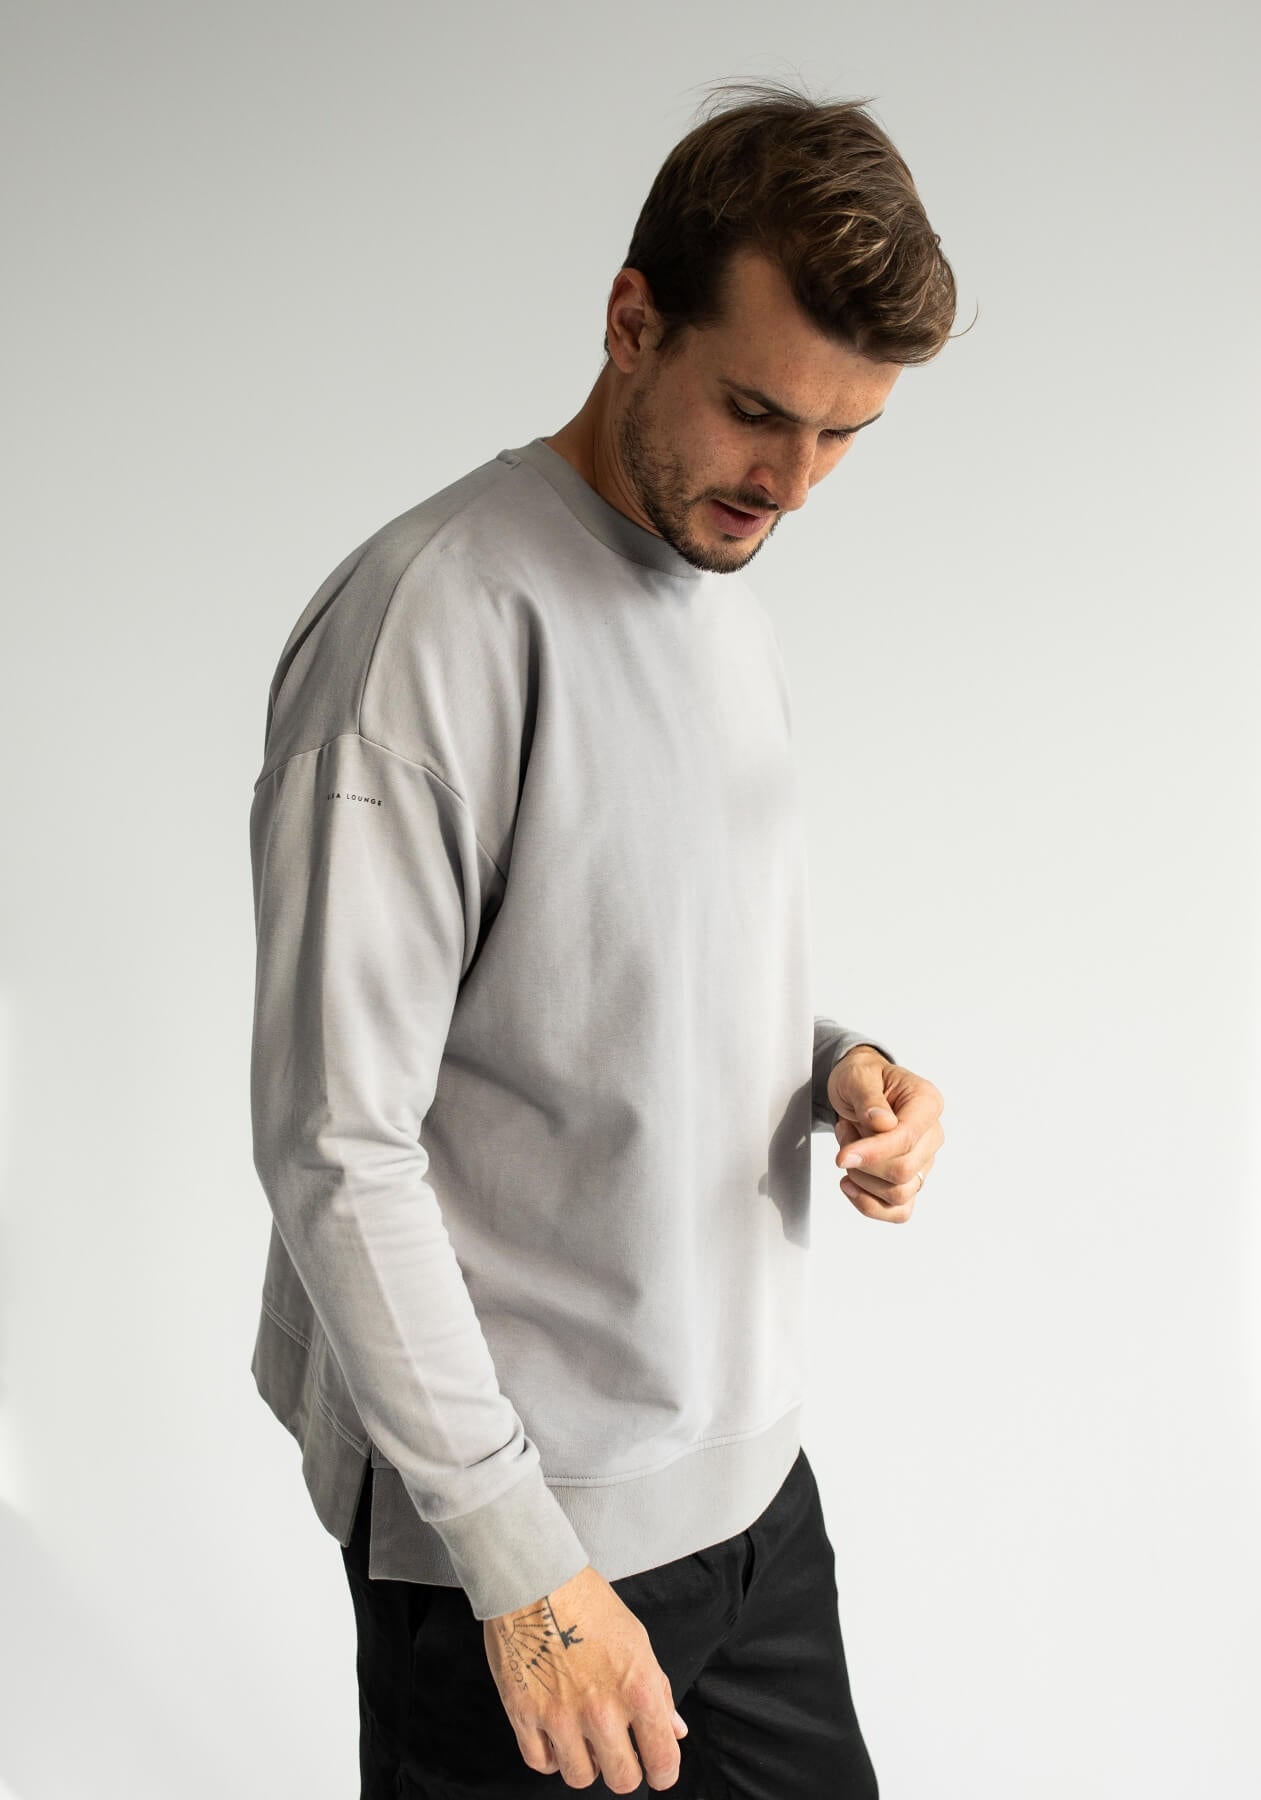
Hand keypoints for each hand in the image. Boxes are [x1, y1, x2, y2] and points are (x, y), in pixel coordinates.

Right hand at [483, 1563, 688, 1791]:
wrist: (535, 1580)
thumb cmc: (588, 1603)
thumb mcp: (636, 1639)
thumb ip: (657, 1690)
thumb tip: (674, 1729)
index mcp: (637, 1690)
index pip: (663, 1761)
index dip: (664, 1772)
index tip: (657, 1768)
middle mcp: (602, 1711)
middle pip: (622, 1780)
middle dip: (624, 1770)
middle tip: (619, 1753)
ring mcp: (560, 1717)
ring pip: (580, 1777)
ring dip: (585, 1763)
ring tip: (583, 1738)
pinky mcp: (524, 1715)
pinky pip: (541, 1763)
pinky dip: (550, 1756)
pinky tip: (555, 1735)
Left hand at [827, 1046, 943, 1223]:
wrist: (858, 1088)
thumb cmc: (862, 1078)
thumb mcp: (858, 1075)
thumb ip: (869, 1098)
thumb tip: (883, 1124)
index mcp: (927, 1103)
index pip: (906, 1139)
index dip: (873, 1152)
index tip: (842, 1156)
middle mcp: (931, 1135)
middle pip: (903, 1172)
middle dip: (863, 1162)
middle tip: (845, 1134)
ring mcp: (924, 1162)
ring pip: (899, 1195)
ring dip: (862, 1179)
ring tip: (849, 1149)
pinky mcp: (910, 1181)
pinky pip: (899, 1211)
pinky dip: (870, 1205)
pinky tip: (851, 1186)